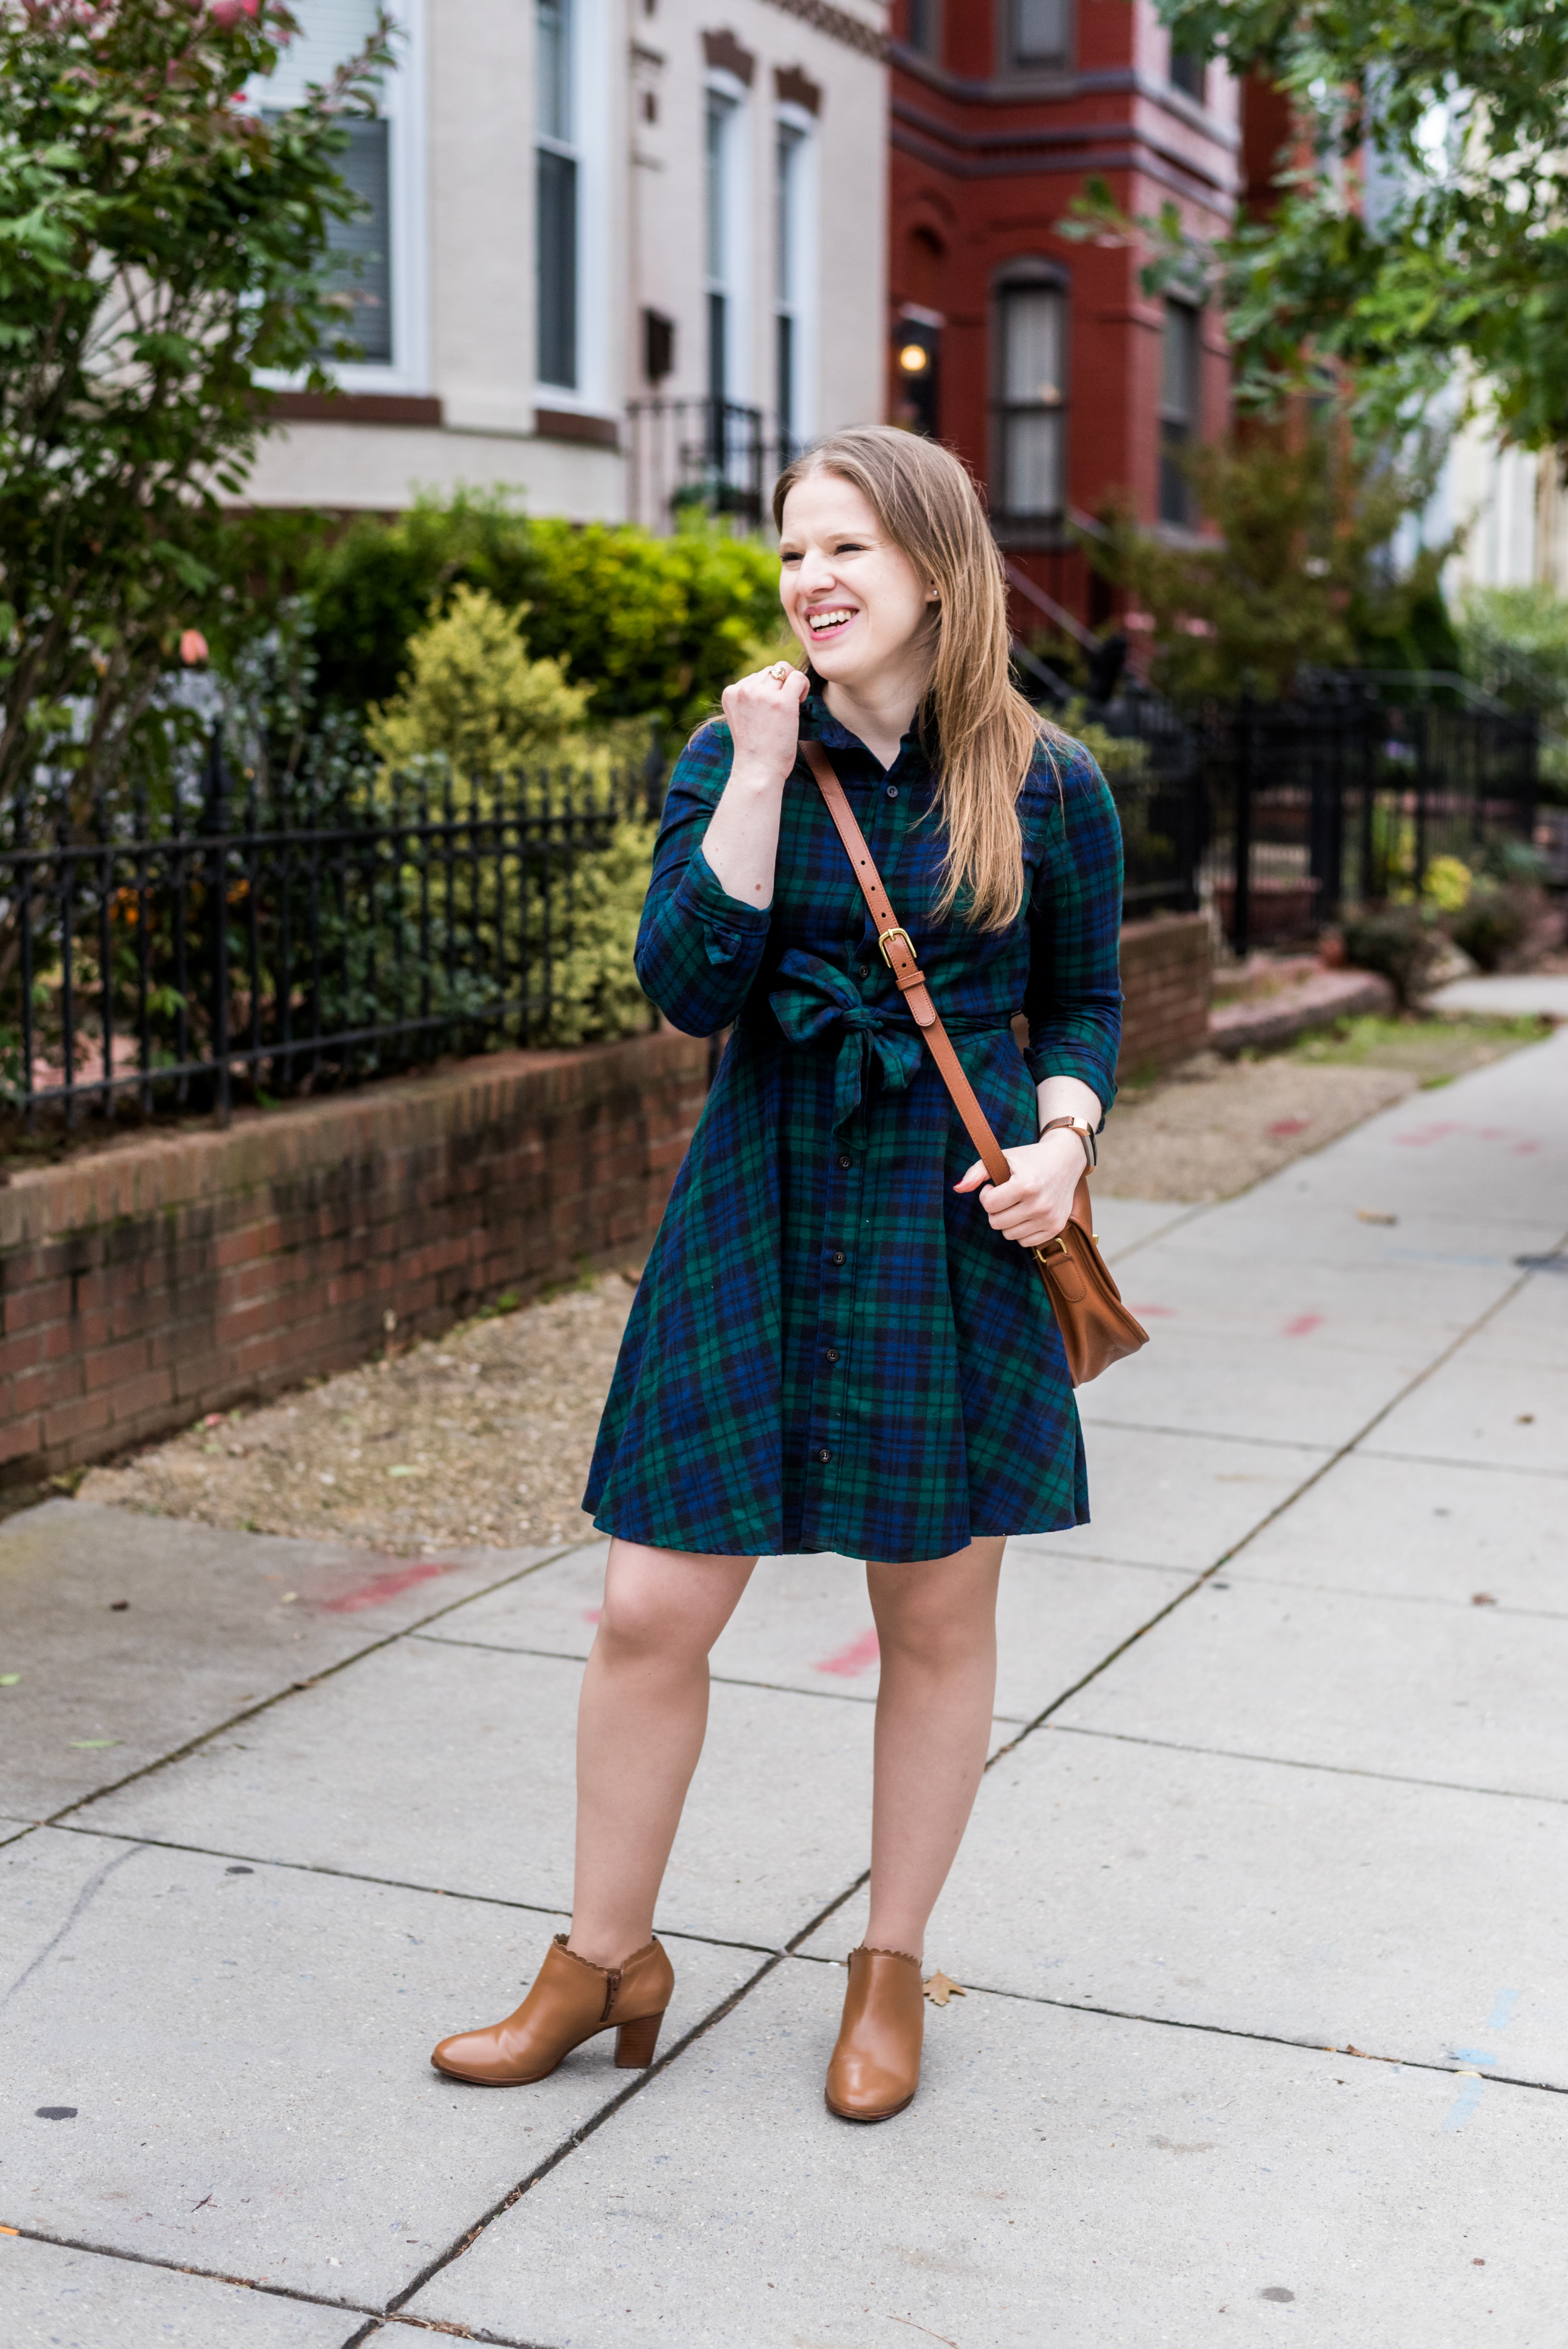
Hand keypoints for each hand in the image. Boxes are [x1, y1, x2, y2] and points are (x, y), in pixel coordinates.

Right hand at [720, 664, 809, 787]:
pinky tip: (800, 702)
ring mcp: (762, 694)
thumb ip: (751, 697)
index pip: (756, 676)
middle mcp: (744, 690)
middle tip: (784, 707)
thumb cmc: (755, 749)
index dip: (769, 689)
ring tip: (791, 706)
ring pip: (783, 669)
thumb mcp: (744, 717)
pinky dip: (804, 686)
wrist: (757, 770)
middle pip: (770, 670)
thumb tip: (774, 676)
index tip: (771, 709)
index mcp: (731, 693)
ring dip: (791, 684)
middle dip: (781, 684)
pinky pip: (798, 677)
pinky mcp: (781, 701)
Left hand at [953, 1132, 1083, 1251]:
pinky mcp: (1056, 1227)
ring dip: (1008, 1221)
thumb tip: (957, 1189)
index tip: (994, 1186)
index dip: (986, 1195)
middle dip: (995, 1210)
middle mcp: (1040, 1204)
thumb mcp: (1002, 1157)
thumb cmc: (1029, 1159)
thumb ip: (976, 1172)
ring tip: (1017, 1203)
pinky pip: (1026, 1242)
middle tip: (1005, 1196)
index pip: (989, 1205)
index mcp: (1026, 1185)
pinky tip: (1027, 1213)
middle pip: (997, 1223)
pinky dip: (1022, 1230)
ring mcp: (1049, 1218)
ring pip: (1010, 1235)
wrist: (1066, 1160)